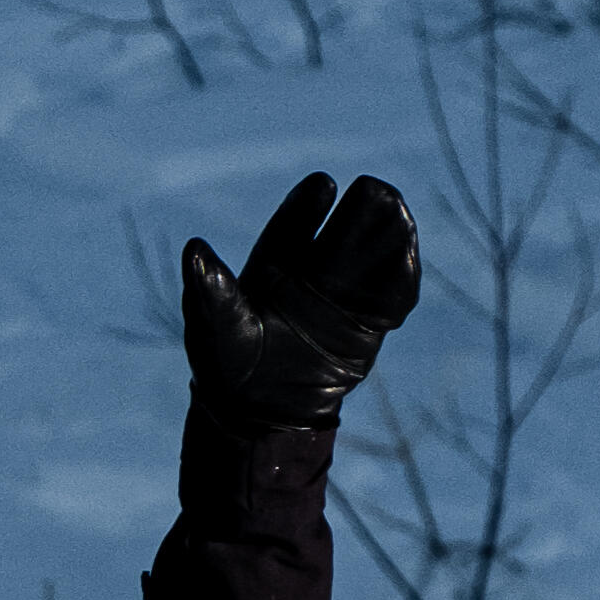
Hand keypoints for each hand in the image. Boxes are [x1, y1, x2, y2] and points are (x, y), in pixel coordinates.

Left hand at [180, 173, 418, 426]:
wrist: (261, 415)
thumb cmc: (228, 367)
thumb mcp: (218, 328)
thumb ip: (211, 290)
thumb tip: (193, 250)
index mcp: (272, 266)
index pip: (293, 228)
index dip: (306, 206)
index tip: (322, 183)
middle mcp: (311, 274)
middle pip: (341, 236)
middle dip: (359, 212)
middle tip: (374, 189)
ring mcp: (341, 298)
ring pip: (369, 261)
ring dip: (387, 237)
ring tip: (399, 213)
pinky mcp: (367, 325)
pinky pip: (389, 298)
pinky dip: (400, 279)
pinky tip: (406, 259)